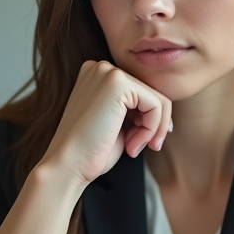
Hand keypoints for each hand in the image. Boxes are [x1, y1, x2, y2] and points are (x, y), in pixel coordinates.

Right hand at [41, 60, 171, 187]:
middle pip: (151, 93)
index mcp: (97, 75)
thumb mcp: (117, 123)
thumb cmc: (91, 151)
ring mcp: (108, 72)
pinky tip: (133, 145)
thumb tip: (165, 105)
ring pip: (158, 99)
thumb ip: (136, 109)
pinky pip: (156, 104)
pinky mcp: (118, 83)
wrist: (68, 165)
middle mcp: (101, 67)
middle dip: (152, 125)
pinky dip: (151, 129)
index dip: (147, 119)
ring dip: (152, 129)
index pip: (140, 92)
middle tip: (137, 148)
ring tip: (134, 148)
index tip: (140, 142)